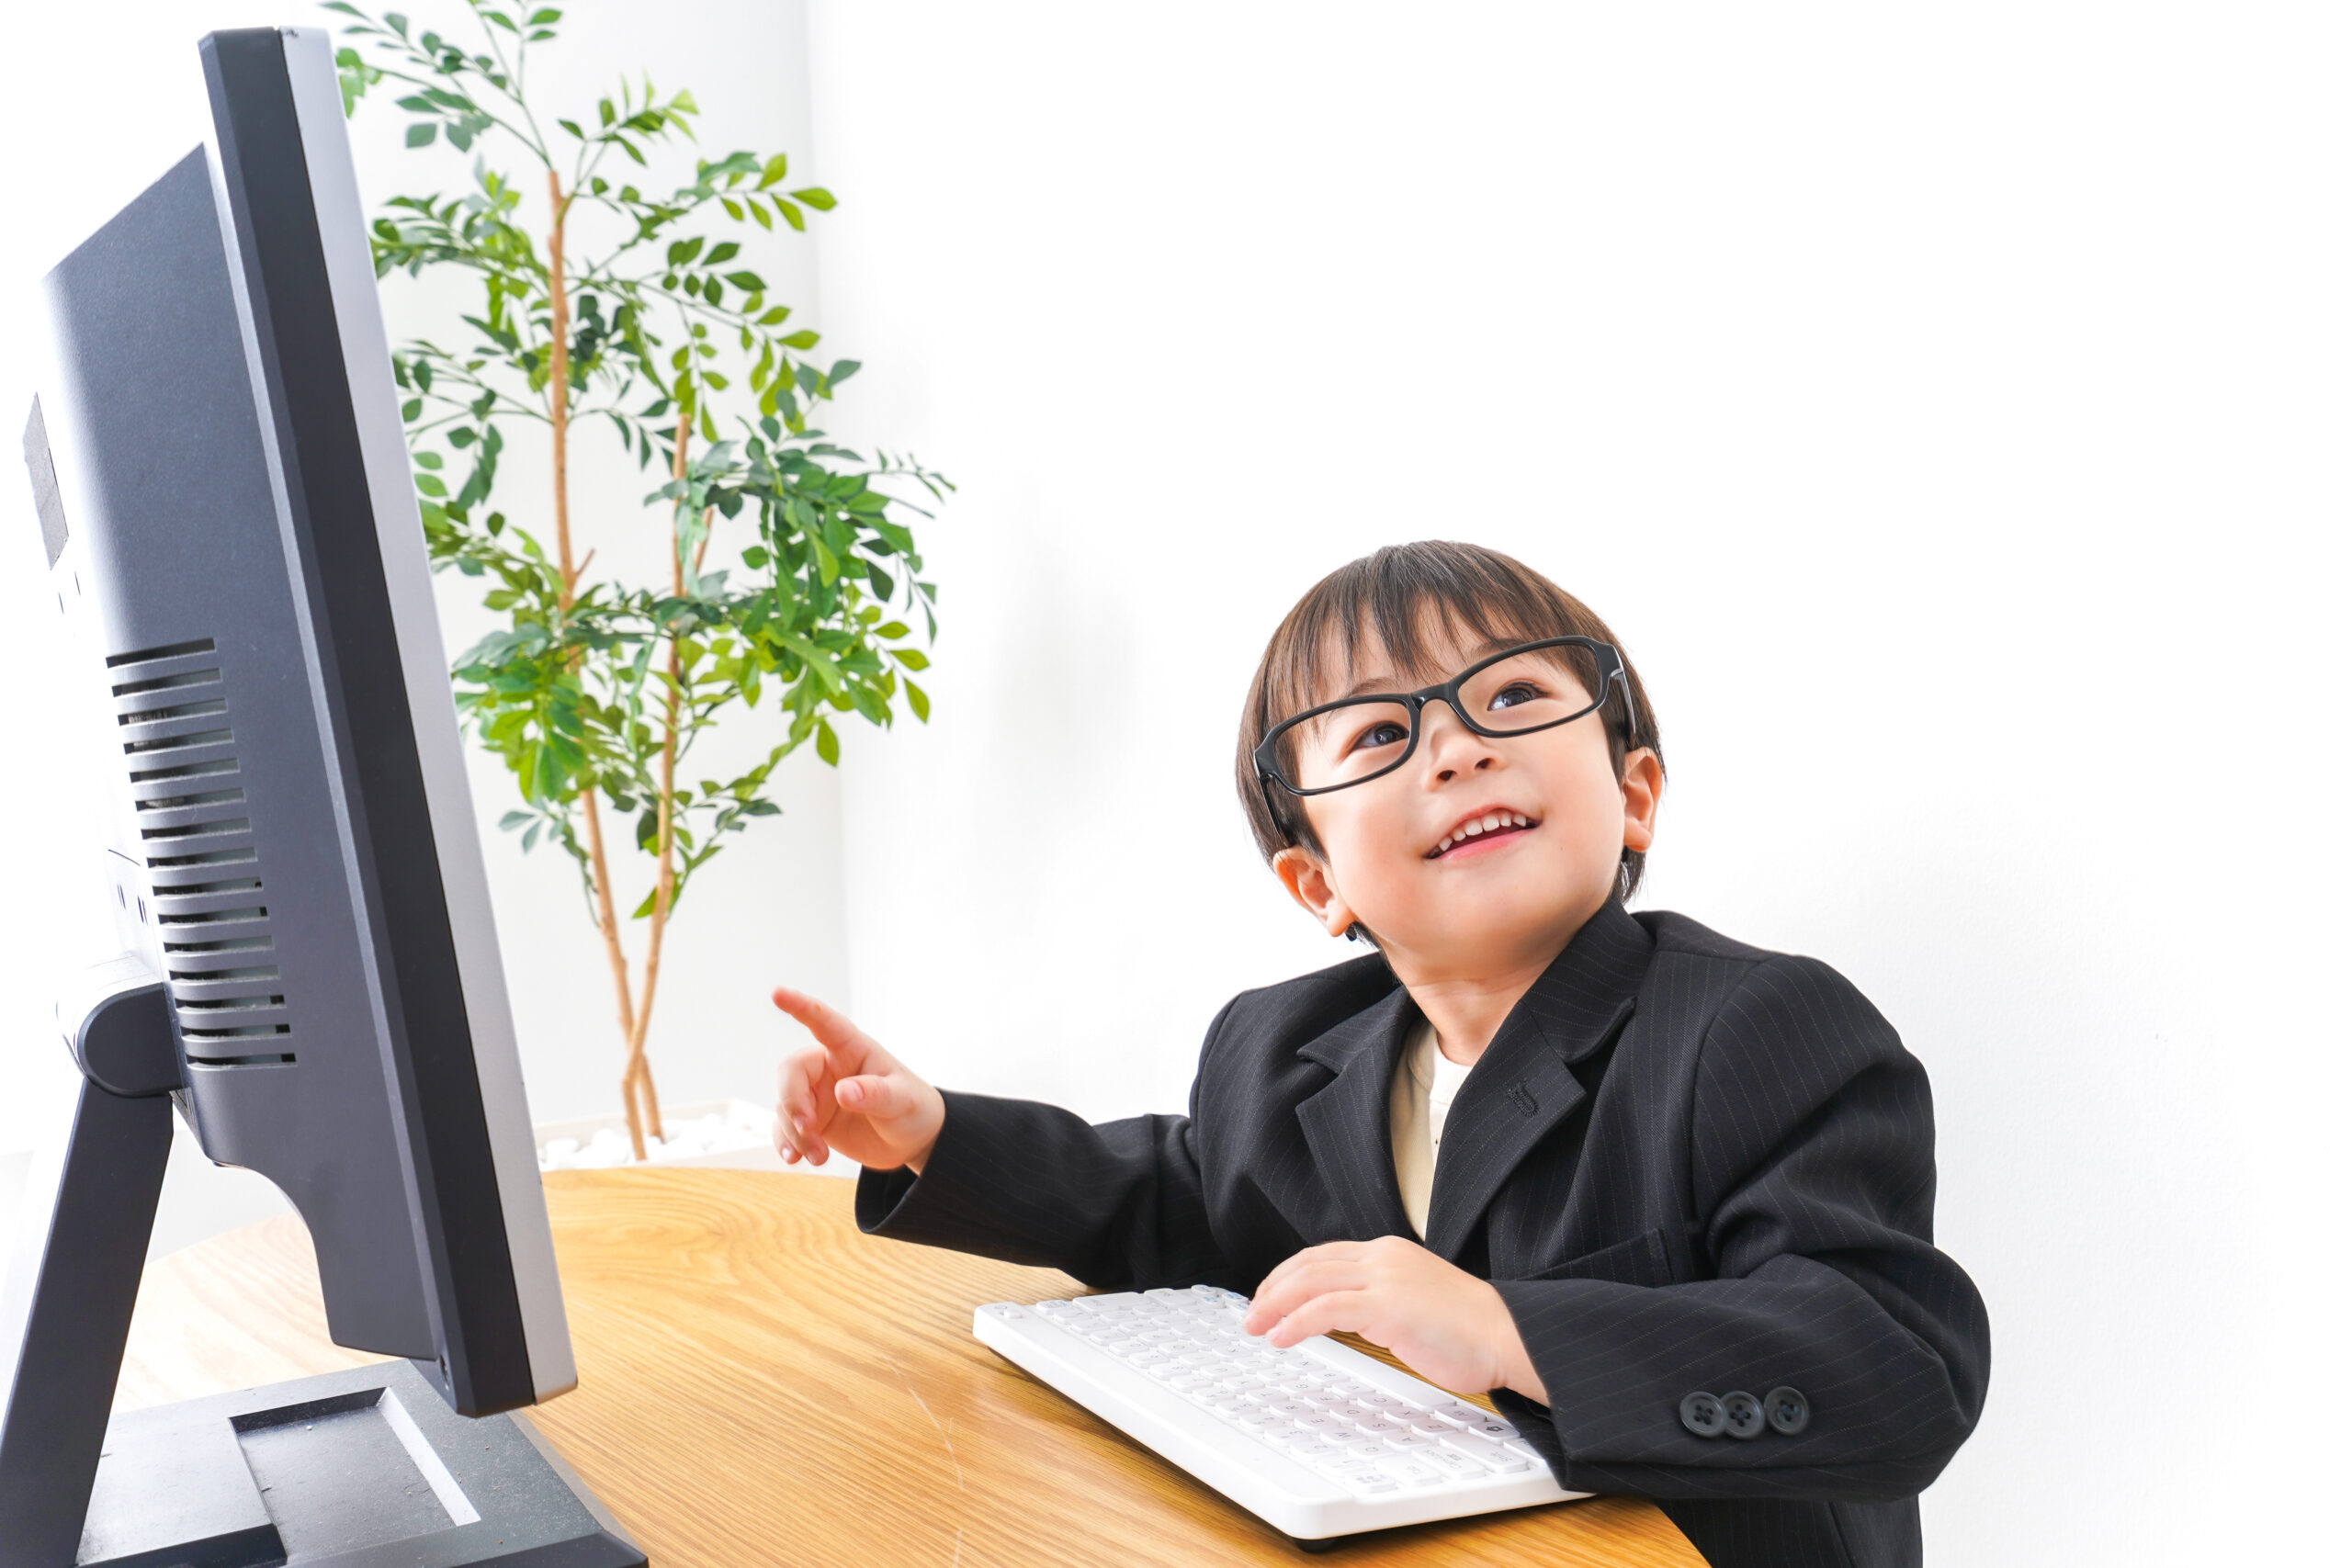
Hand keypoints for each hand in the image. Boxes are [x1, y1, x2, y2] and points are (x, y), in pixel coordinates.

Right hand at [770, 987, 945, 1173]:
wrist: (913, 1142)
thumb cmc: (914, 1109)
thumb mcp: (902, 1100)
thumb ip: (875, 1094)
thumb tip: (843, 1091)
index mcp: (853, 1049)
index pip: (824, 1022)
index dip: (801, 1006)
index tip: (777, 993)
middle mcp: (829, 1068)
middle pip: (791, 1071)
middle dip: (793, 1101)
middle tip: (809, 1128)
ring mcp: (818, 1094)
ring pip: (786, 1104)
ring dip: (795, 1132)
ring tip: (818, 1156)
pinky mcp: (812, 1121)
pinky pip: (785, 1127)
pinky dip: (786, 1142)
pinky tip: (795, 1158)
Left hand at [1242, 1236, 1549, 1403]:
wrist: (1507, 1334)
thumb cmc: (1471, 1329)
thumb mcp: (1417, 1301)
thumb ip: (1382, 1300)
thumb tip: (1349, 1316)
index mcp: (1390, 1252)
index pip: (1323, 1255)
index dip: (1288, 1275)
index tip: (1269, 1296)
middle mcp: (1383, 1257)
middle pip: (1309, 1263)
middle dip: (1272, 1288)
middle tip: (1251, 1313)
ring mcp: (1384, 1278)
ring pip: (1309, 1282)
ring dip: (1274, 1305)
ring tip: (1256, 1327)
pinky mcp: (1386, 1305)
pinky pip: (1324, 1310)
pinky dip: (1295, 1322)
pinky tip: (1281, 1338)